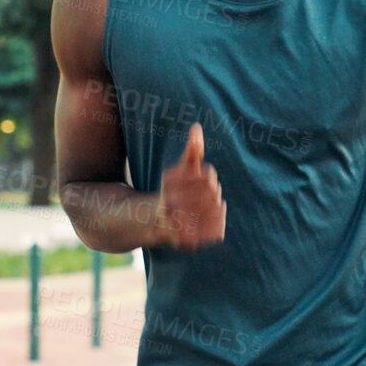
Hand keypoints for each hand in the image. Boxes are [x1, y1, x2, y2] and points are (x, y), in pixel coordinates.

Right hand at [155, 123, 226, 249]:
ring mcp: (174, 220)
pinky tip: (215, 225)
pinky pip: (208, 233)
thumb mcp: (181, 169)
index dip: (209, 179)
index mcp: (171, 181)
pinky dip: (215, 228)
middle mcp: (170, 200)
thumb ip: (192, 151)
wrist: (149, 220)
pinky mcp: (180, 238)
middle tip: (212, 199)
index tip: (207, 182)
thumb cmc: (172, 191)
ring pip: (211, 213)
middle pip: (211, 194)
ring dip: (215, 212)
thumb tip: (197, 127)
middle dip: (213, 196)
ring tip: (214, 210)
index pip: (207, 177)